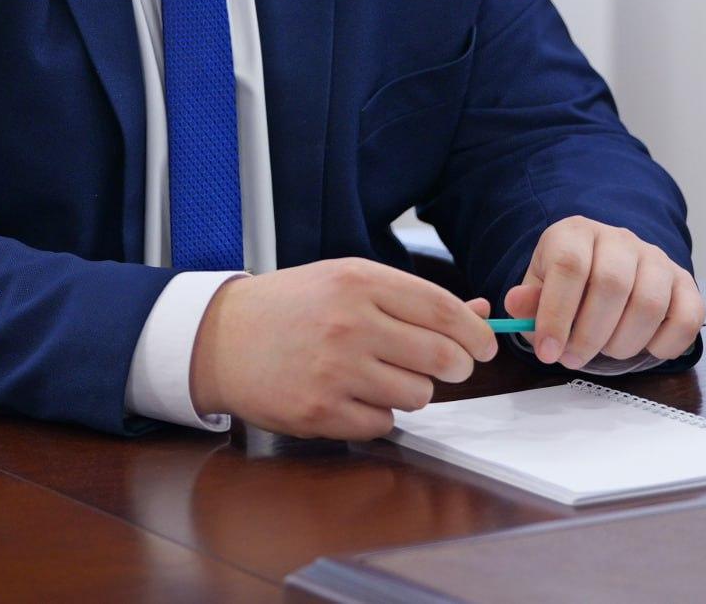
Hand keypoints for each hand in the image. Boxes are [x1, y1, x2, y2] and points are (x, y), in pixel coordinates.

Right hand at [187, 258, 497, 439]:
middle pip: (442, 357)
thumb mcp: (346, 282)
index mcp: (358, 282)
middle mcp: (349, 323)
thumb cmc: (289, 307)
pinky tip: (354, 395)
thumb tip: (480, 312)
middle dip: (454, 366)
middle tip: (446, 366)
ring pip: (418, 395)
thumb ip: (412, 298)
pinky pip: (384, 424)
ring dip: (412, 391)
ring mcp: (335, 370)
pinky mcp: (321, 411)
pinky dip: (379, 415)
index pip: (444, 311)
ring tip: (383, 376)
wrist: (221, 338)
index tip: (485, 346)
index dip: (475, 334)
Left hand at [506, 217, 702, 371]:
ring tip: (606, 351)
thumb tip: (515, 303)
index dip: (557, 313)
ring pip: (650, 303)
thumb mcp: (540, 289)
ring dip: (624, 342)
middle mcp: (620, 239)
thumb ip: (529, 300)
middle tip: (573, 358)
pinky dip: (666, 343)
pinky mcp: (685, 282)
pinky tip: (644, 349)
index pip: (569, 265)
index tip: (548, 351)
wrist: (606, 272)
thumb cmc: (569, 286)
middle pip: (612, 284)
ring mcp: (657, 259)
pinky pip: (688, 315)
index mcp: (576, 233)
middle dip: (590, 334)